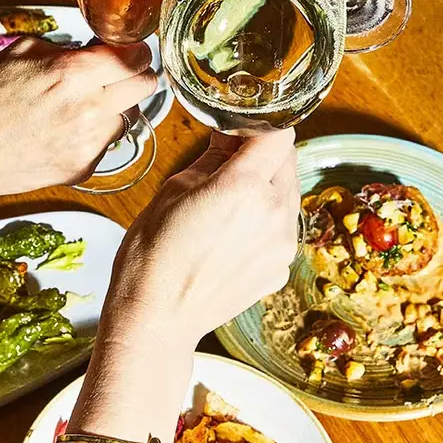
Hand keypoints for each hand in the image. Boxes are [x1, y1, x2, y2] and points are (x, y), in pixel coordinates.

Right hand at [0, 37, 155, 207]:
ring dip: (113, 108)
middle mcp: (90, 109)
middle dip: (135, 76)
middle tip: (116, 76)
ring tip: (77, 108)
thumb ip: (69, 49)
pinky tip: (63, 132)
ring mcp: (90, 142)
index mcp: (75, 74)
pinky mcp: (84, 167)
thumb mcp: (22, 52)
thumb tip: (99, 49)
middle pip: (146, 86)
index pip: (137, 57)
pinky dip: (93, 135)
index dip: (135, 52)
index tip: (130, 53)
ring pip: (127, 116)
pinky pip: (105, 143)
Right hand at [104, 129, 298, 346]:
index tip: (243, 130)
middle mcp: (274, 213)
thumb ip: (214, 156)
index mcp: (245, 186)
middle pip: (287, 162)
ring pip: (288, 194)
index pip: (279, 135)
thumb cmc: (154, 252)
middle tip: (231, 162)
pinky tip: (235, 232)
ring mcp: (282, 244)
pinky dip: (267, 219)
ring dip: (268, 187)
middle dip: (264, 155)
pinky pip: (283, 227)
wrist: (157, 317)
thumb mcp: (176, 187)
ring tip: (231, 201)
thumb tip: (230, 135)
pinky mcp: (281, 267)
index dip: (261, 126)